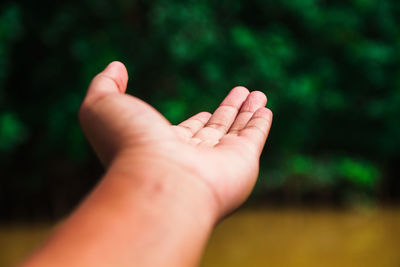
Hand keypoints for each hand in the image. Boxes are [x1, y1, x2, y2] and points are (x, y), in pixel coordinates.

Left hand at [79, 61, 272, 218]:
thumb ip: (106, 85)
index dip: (197, 122)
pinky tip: (265, 109)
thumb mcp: (102, 106)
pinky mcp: (243, 160)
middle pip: (216, 130)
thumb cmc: (128, 145)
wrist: (158, 180)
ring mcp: (219, 161)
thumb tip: (117, 66)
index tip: (206, 113)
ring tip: (257, 94)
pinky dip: (260, 123)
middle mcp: (193, 157)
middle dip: (228, 111)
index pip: (187, 132)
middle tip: (240, 94)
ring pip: (237, 130)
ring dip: (247, 111)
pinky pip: (254, 137)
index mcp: (165, 148)